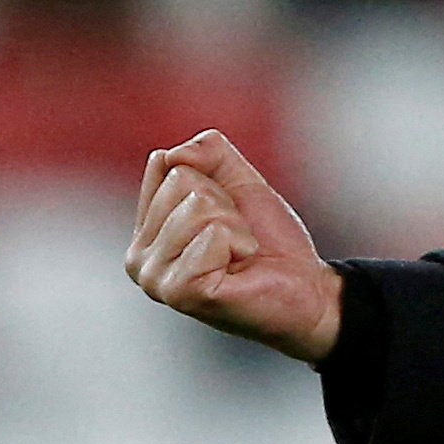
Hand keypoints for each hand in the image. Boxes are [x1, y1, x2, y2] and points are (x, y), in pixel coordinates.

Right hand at [125, 130, 343, 364]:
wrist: (306, 286)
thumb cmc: (267, 240)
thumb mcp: (238, 181)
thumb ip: (207, 152)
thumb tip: (167, 154)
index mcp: (144, 231)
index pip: (166, 165)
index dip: (213, 182)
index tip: (227, 214)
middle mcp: (137, 258)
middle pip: (182, 182)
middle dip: (224, 205)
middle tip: (237, 240)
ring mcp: (155, 279)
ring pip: (199, 206)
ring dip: (235, 226)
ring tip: (238, 255)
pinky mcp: (181, 292)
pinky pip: (214, 233)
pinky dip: (240, 244)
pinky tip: (239, 269)